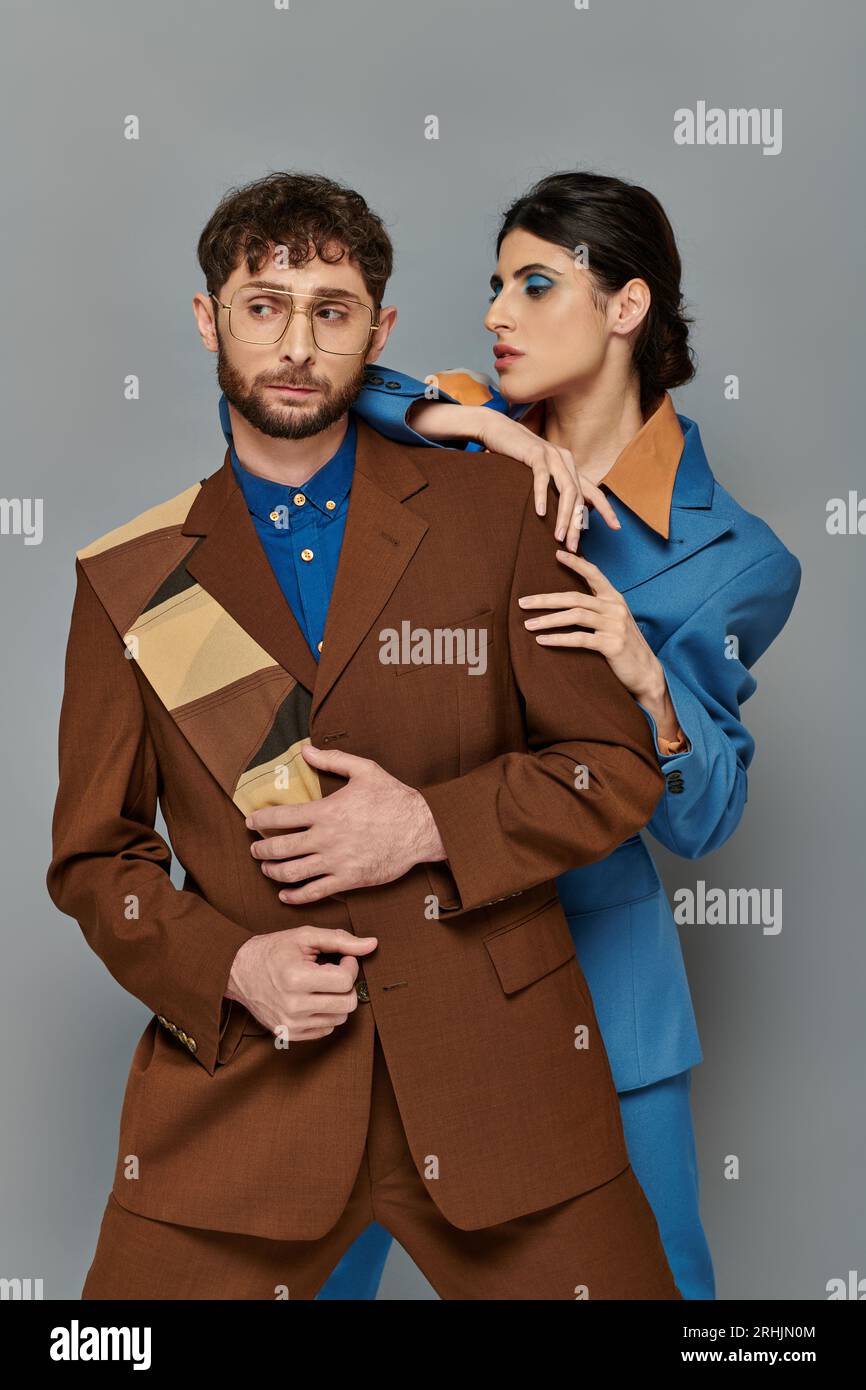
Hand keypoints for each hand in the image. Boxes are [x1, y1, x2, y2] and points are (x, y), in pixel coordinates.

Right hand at [225, 925, 377, 1040]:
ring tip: (320, 984)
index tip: (341, 959)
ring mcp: (290, 1024)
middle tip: (334, 972)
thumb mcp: (305, 936)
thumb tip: (372, 945)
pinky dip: (326, 1013)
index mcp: (297, 979)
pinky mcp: (289, 1034)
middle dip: (347, 985)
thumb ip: (340, 939)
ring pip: (340, 1018)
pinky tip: (313, 998)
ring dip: (337, 999)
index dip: (350, 966)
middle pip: (347, 1004)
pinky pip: (326, 1029)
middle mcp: (293, 1006)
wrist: (237, 971)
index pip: (345, 982)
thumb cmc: (273, 950)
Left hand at [244, 745, 446, 903]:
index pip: (280, 817)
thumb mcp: (365, 770)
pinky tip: (285, 894)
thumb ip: (332, 759)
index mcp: (326, 811)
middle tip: (254, 848)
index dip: (259, 819)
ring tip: (267, 868)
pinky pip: (314, 892)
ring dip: (273, 872)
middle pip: (279, 849)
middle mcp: (326, 839)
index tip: (250, 821)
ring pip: (292, 873)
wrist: (422, 828)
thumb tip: (305, 751)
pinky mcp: (348, 880)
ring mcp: (336, 862)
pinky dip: (295, 896)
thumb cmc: (394, 797)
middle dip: (260, 849)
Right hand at [407, 401, 619, 552]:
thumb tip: (560, 513)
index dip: (606, 509)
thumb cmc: (516, 456)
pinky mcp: (535, 454)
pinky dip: (542, 496)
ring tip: (559, 536)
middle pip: (579, 497)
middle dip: (577, 524)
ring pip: (566, 490)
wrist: (498, 429)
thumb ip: (552, 488)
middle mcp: (566, 460)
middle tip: (573, 547)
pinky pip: (542, 477)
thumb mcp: (539, 474)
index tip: (617, 527)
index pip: (593, 491)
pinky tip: (540, 512)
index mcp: (569, 467)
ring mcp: (552, 456)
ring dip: (563, 516)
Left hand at [518, 550, 666, 706]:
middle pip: (574, 597)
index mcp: (614, 599)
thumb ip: (598, 608)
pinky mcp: (612, 645)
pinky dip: (558, 639)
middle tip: (523, 603)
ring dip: (548, 620)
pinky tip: (542, 640)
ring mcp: (615, 625)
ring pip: (575, 615)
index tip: (556, 554)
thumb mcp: (614, 621)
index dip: (576, 563)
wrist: (646, 672)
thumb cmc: (625, 646)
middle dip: (545, 599)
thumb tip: (570, 600)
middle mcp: (615, 608)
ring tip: (528, 625)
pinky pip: (579, 638)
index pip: (594, 574)